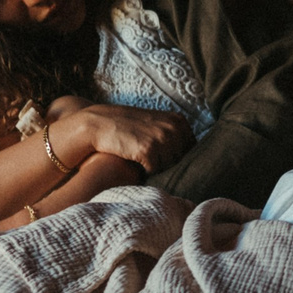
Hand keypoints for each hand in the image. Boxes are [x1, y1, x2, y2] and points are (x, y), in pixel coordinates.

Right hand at [66, 104, 193, 173]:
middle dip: (165, 163)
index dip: (174, 156)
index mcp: (179, 121)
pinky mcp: (149, 150)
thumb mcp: (156, 124)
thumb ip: (174, 136)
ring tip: (139, 153)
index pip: (190, 150)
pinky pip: (154, 171)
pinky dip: (144, 169)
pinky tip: (132, 157)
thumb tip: (192, 161)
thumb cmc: (128, 128)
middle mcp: (174, 128)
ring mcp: (163, 138)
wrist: (99, 123)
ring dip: (154, 167)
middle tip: (145, 152)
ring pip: (168, 167)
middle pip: (180, 161)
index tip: (159, 151)